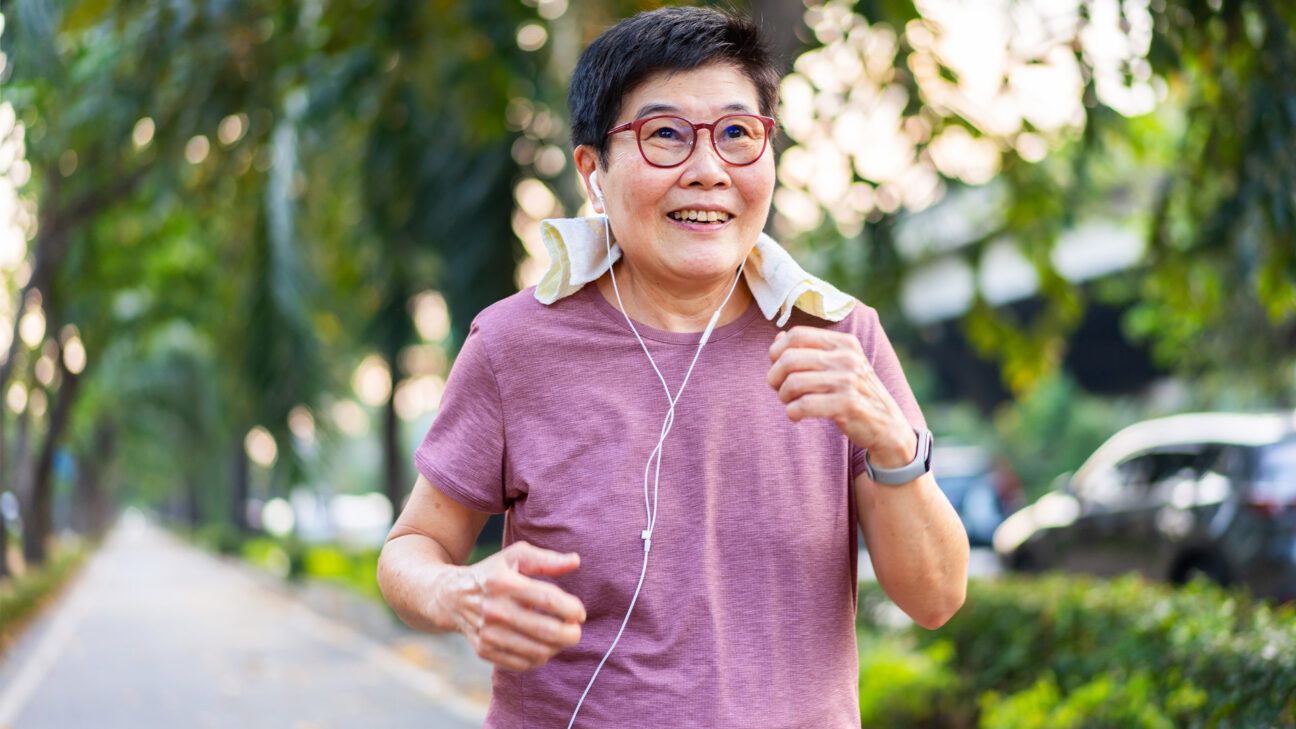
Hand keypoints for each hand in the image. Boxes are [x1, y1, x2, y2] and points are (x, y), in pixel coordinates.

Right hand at [449, 541, 585, 671]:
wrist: (451, 596)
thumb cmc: (492, 573)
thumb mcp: (515, 556)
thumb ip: (546, 559)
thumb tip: (575, 561)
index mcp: (503, 583)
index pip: (548, 600)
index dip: (572, 609)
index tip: (579, 612)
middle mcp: (494, 610)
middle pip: (547, 631)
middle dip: (571, 634)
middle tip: (576, 629)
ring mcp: (488, 633)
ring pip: (537, 652)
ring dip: (558, 647)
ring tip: (561, 637)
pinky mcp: (484, 650)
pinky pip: (523, 664)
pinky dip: (540, 658)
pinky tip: (542, 646)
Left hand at [767, 326, 916, 467]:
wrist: (887, 425)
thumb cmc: (856, 393)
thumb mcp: (839, 365)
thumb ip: (810, 350)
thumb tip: (778, 337)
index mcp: (844, 342)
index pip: (797, 334)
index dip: (777, 351)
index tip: (776, 367)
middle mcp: (847, 357)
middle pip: (790, 359)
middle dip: (775, 377)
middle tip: (779, 390)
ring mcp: (849, 381)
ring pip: (794, 383)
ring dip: (784, 397)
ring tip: (791, 404)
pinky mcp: (848, 404)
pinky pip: (803, 405)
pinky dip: (792, 412)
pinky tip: (797, 416)